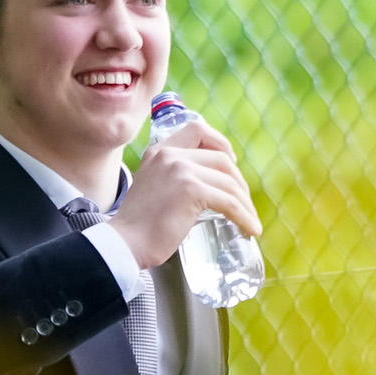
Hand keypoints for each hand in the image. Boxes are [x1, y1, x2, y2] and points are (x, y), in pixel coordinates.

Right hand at [113, 117, 260, 268]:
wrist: (125, 244)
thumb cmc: (139, 227)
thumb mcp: (155, 188)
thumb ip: (176, 179)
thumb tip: (210, 189)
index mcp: (159, 151)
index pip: (197, 130)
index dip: (221, 143)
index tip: (232, 164)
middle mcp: (170, 154)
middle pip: (221, 158)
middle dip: (239, 182)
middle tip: (244, 203)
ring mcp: (181, 170)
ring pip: (228, 181)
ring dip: (244, 203)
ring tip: (250, 222)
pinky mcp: (191, 190)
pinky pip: (228, 201)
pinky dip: (244, 216)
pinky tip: (250, 229)